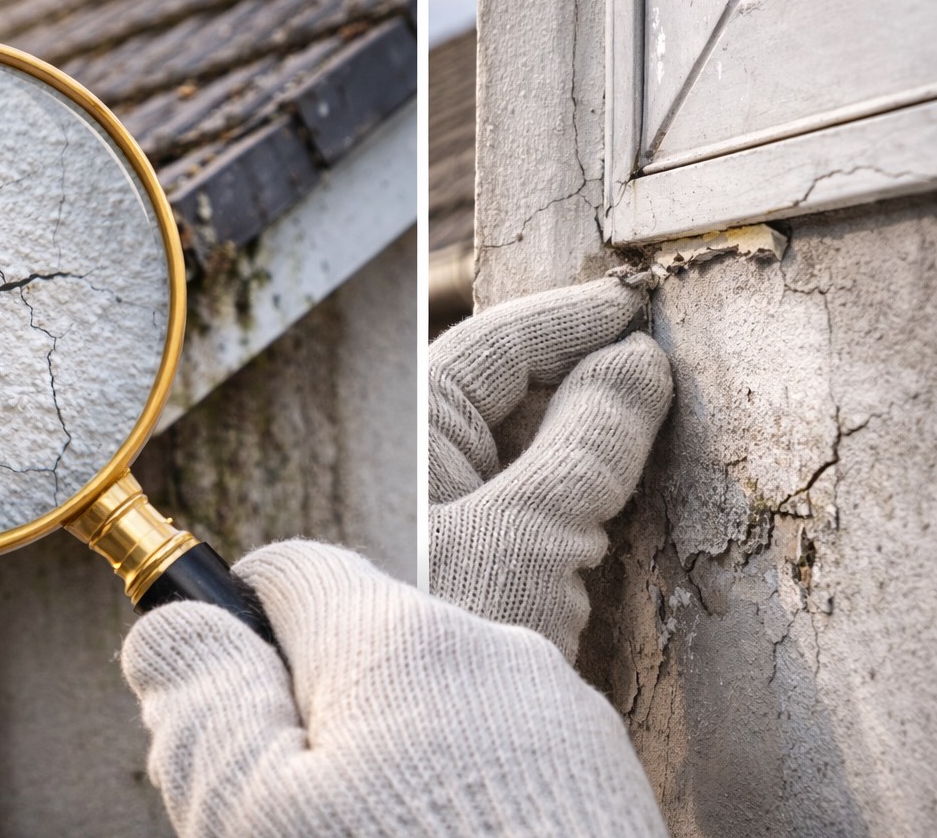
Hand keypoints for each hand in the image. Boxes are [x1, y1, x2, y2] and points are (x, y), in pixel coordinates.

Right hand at [122, 541, 668, 836]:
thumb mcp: (259, 819)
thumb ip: (203, 709)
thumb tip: (170, 630)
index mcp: (398, 640)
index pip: (289, 572)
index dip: (236, 636)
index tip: (230, 723)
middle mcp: (493, 650)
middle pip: (360, 648)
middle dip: (315, 719)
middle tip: (299, 824)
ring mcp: (562, 720)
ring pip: (434, 708)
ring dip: (392, 763)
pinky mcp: (607, 785)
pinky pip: (501, 758)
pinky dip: (463, 798)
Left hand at [429, 276, 672, 659]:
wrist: (434, 765)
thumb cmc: (453, 631)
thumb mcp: (528, 530)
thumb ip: (585, 440)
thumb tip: (634, 362)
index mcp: (412, 439)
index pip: (490, 348)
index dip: (565, 320)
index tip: (630, 302)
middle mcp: (424, 467)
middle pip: (508, 391)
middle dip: (579, 368)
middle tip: (654, 355)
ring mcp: (451, 513)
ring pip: (525, 442)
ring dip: (585, 425)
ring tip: (652, 408)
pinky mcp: (480, 560)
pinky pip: (533, 495)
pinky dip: (580, 479)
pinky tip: (620, 482)